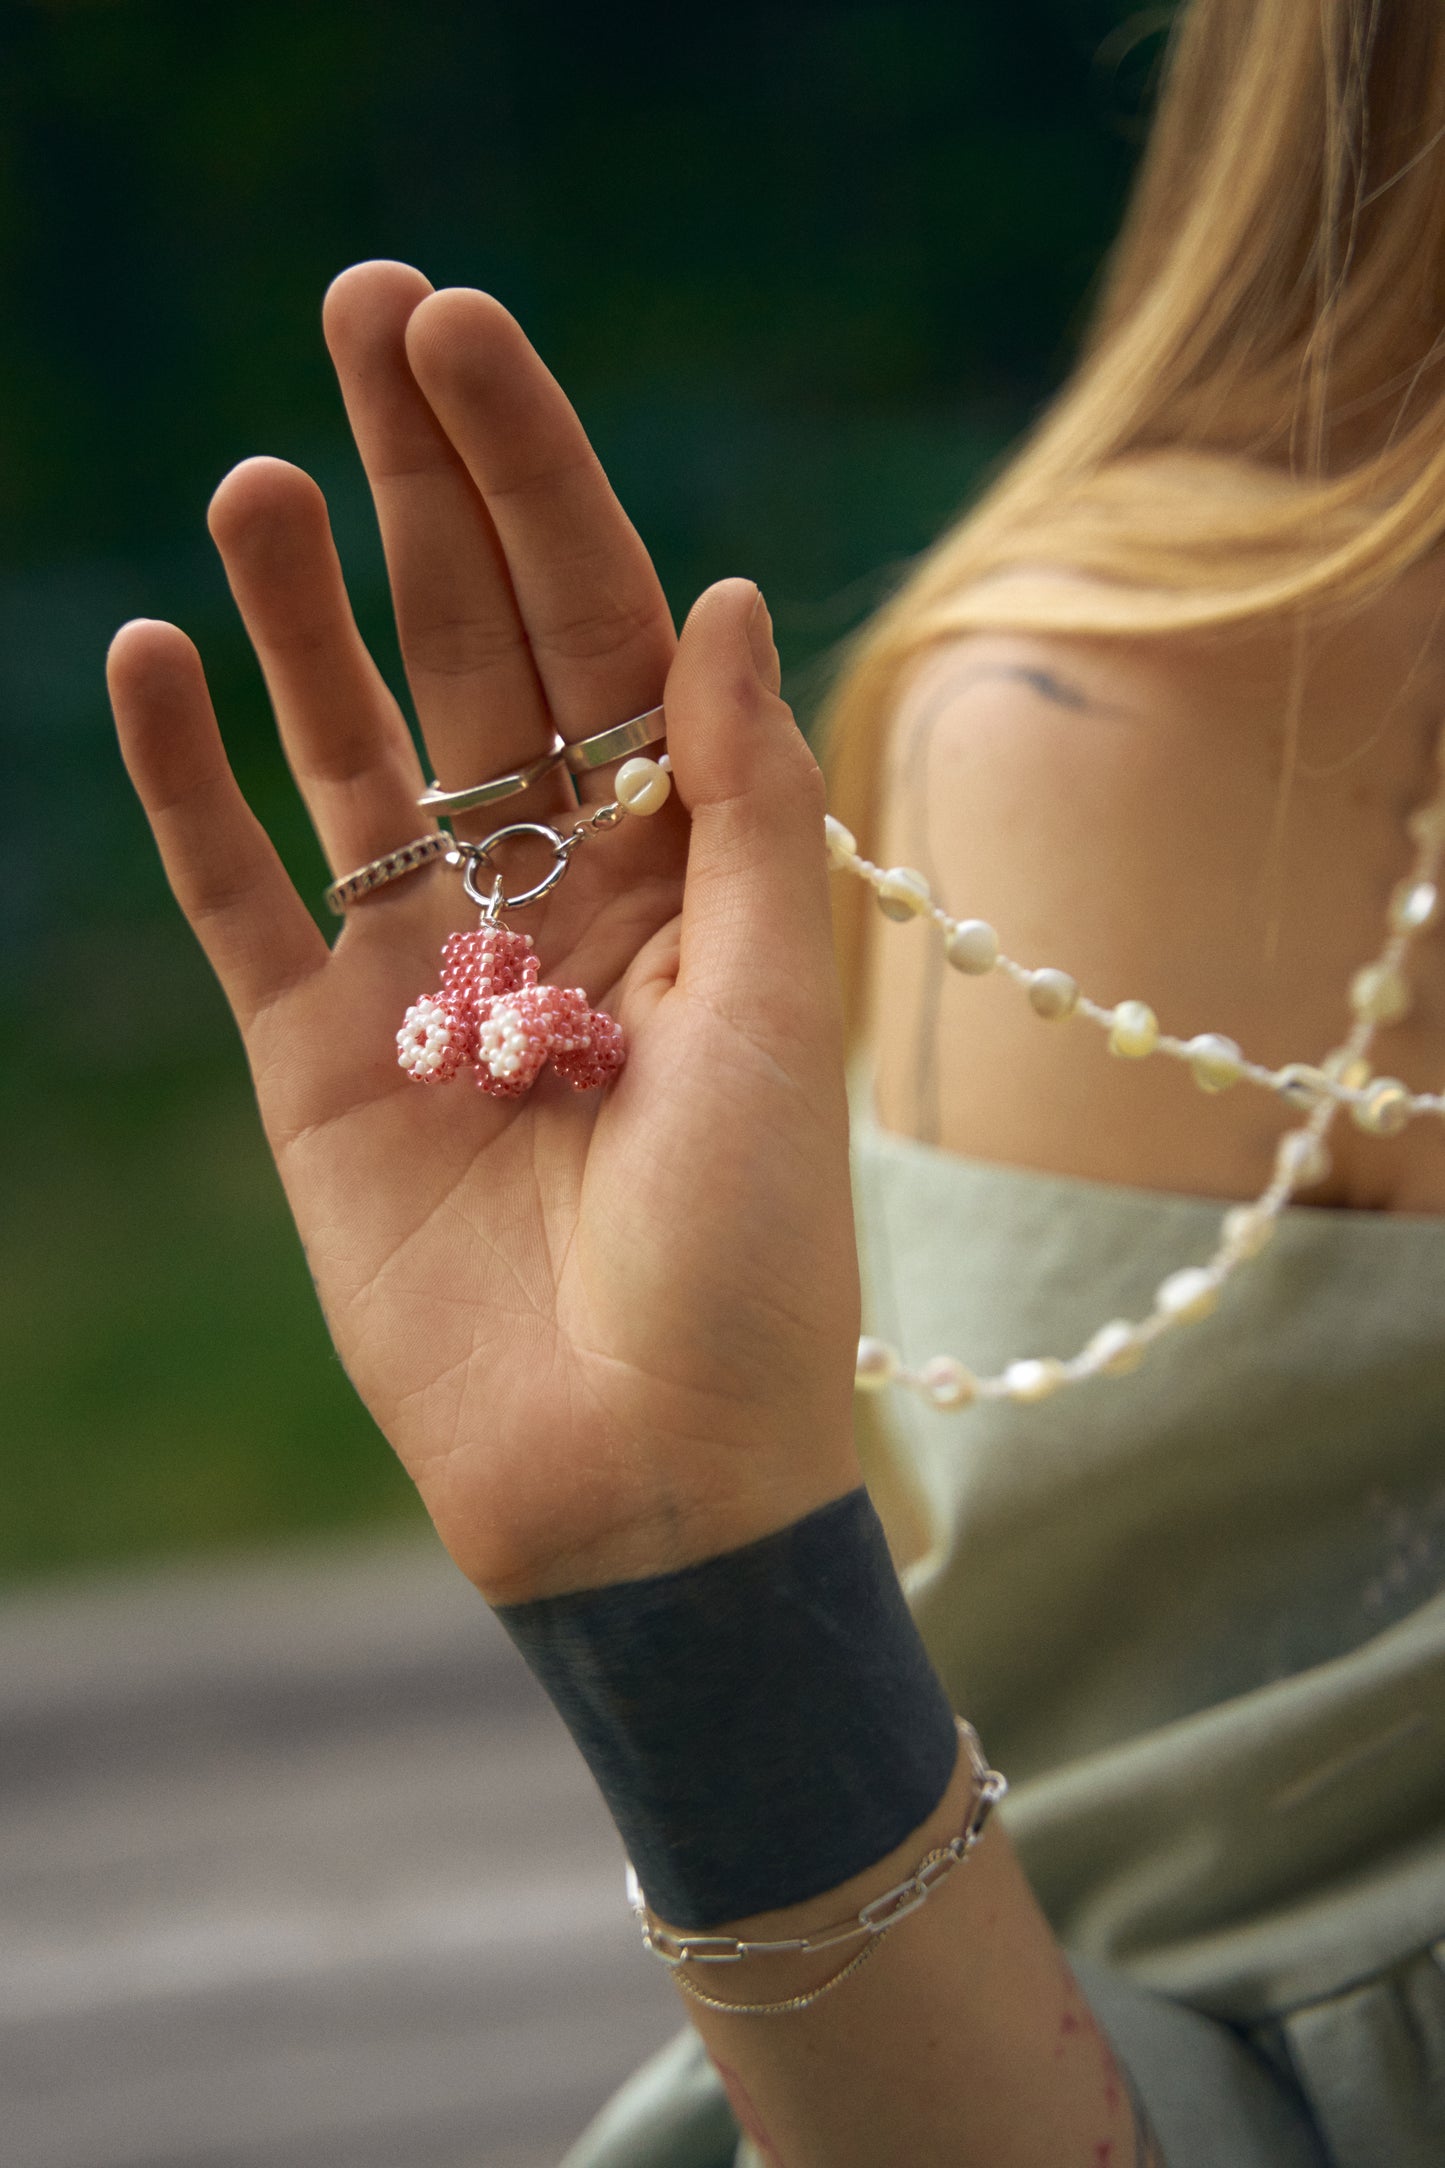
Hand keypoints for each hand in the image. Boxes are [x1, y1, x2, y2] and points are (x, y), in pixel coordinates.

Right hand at [108, 262, 861, 1601]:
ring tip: (260, 473)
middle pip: (472, 653)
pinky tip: (157, 656)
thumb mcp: (776, 1007)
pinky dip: (190, 786)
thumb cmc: (749, 1257)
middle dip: (424, 488)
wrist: (642, 1470)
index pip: (599, 629)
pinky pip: (240, 894)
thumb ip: (739, 798)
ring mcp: (423, 969)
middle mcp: (548, 892)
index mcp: (677, 868)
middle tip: (361, 311)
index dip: (536, 481)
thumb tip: (715, 585)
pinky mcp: (314, 1059)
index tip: (464, 333)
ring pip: (350, 751)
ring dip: (305, 612)